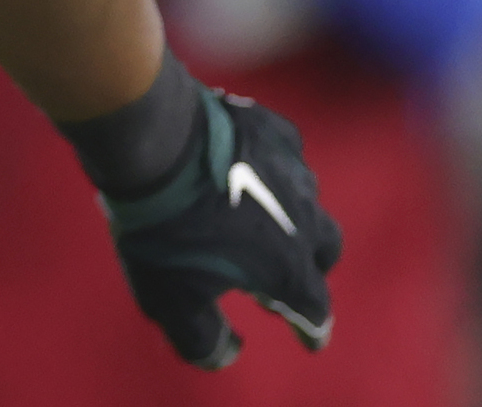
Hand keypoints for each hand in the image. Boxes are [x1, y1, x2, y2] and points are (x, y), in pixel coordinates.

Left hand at [104, 84, 340, 367]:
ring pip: (309, 198)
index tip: (310, 338)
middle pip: (327, 248)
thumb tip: (225, 353)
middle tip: (287, 272)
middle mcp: (304, 216)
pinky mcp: (272, 127)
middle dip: (313, 266)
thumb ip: (202, 338)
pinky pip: (288, 152)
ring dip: (293, 212)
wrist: (154, 140)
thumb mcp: (172, 300)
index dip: (311, 327)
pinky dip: (275, 166)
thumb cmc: (163, 228)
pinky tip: (252, 164)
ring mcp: (292, 167)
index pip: (314, 308)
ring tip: (262, 215)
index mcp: (286, 267)